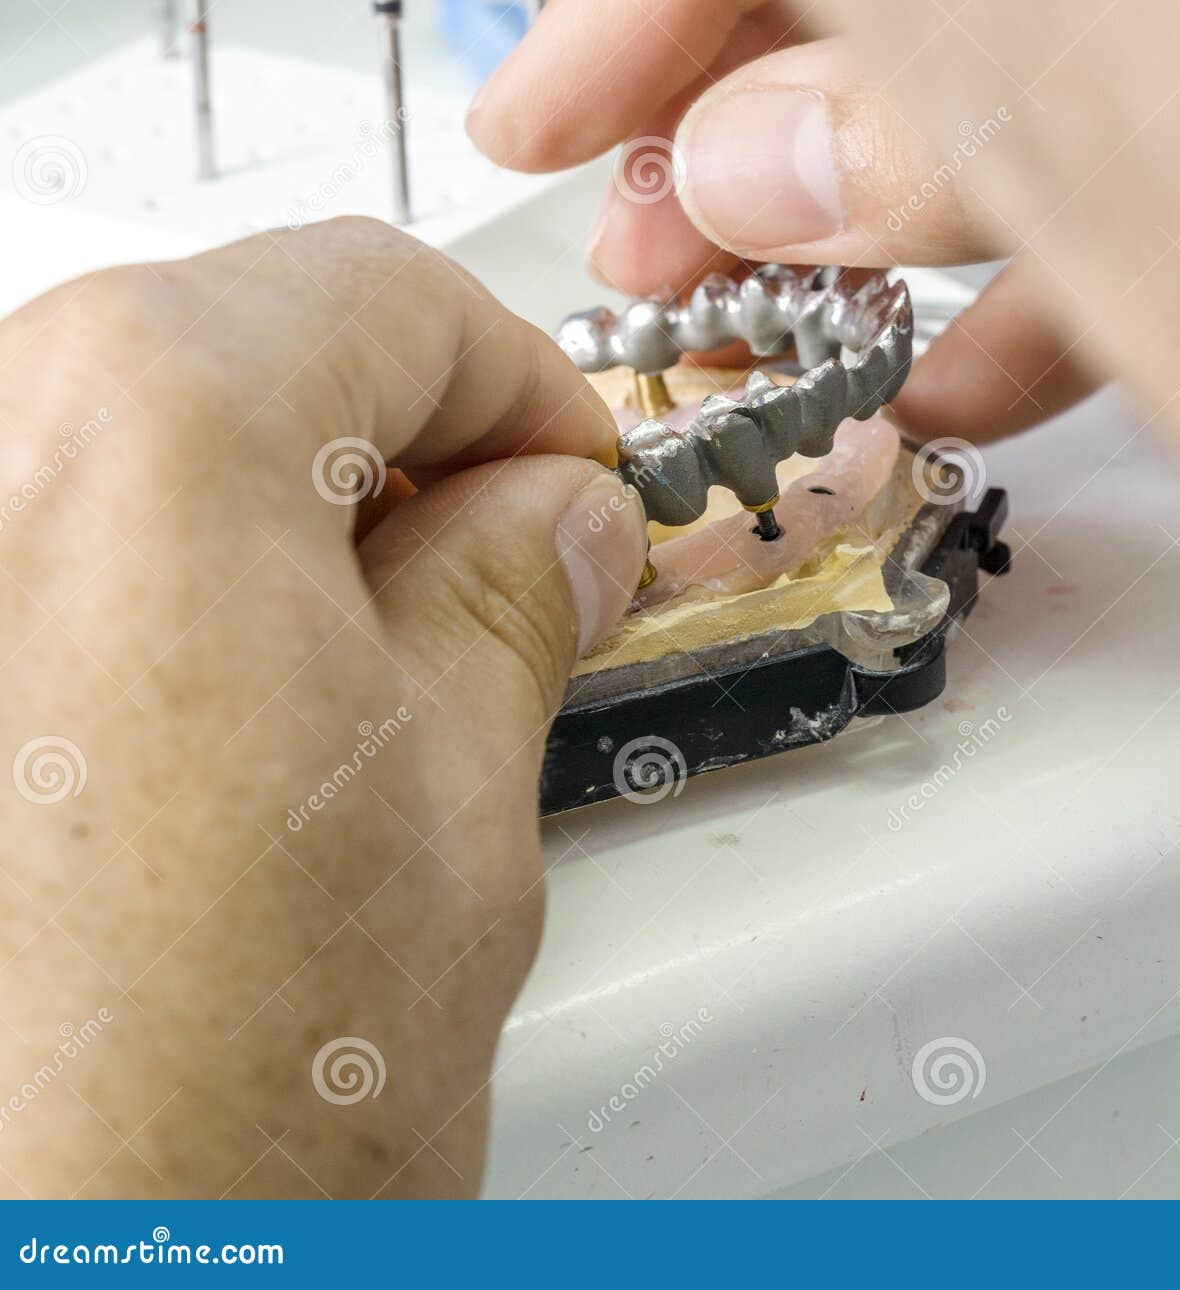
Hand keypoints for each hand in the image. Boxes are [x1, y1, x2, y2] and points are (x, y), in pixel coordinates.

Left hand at [0, 218, 645, 1196]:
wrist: (59, 1272)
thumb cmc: (212, 1124)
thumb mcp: (460, 809)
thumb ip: (515, 605)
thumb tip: (557, 525)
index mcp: (151, 438)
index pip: (388, 298)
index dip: (524, 389)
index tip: (574, 481)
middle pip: (244, 343)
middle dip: (405, 442)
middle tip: (510, 564)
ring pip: (130, 433)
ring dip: (282, 507)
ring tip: (381, 659)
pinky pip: (39, 541)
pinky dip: (161, 577)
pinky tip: (238, 712)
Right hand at [466, 0, 1098, 441]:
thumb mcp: (1138, 117)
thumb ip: (919, 132)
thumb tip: (748, 171)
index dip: (621, 22)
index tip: (528, 135)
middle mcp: (1075, 10)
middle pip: (838, 22)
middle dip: (721, 140)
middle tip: (639, 268)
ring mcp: (1158, 82)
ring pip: (956, 129)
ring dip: (838, 243)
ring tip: (753, 347)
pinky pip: (1099, 227)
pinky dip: (1004, 314)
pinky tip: (936, 396)